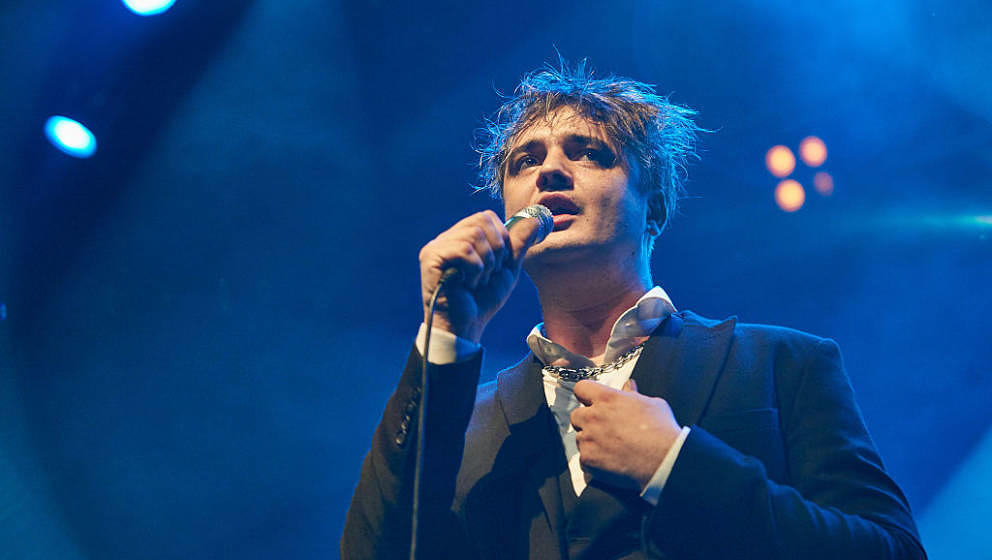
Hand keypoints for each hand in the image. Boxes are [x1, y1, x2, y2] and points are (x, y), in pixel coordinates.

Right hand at [419, 210, 541, 342]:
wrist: (466, 326)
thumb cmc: (483, 300)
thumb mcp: (507, 269)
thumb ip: (517, 244)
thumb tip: (534, 221)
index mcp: (461, 238)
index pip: (485, 216)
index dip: (500, 237)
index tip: (498, 263)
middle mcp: (446, 239)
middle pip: (481, 220)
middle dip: (496, 250)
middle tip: (488, 273)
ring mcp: (436, 247)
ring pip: (474, 235)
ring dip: (485, 263)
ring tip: (477, 281)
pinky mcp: (430, 258)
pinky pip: (463, 249)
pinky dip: (474, 269)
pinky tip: (467, 284)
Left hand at [570, 378, 681, 490]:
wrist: (664, 461)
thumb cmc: (662, 431)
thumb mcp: (652, 404)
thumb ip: (634, 394)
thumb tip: (629, 386)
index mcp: (607, 399)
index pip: (581, 388)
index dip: (586, 395)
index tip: (591, 401)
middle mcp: (593, 416)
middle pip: (576, 415)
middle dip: (586, 421)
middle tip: (602, 428)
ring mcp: (589, 438)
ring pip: (579, 438)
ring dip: (590, 442)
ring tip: (610, 448)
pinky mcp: (588, 459)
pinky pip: (583, 458)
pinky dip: (593, 461)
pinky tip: (609, 462)